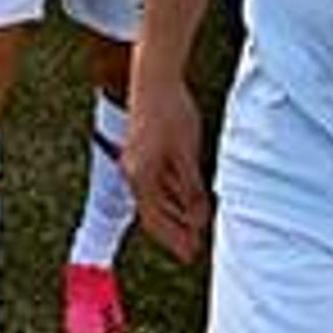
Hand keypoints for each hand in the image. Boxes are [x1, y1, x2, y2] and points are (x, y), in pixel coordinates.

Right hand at [121, 75, 212, 262]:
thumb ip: (191, 189)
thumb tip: (198, 219)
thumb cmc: (171, 112)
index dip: (173, 239)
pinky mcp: (143, 149)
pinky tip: (186, 197)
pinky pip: (157, 181)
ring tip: (193, 226)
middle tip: (194, 248)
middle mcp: (134, 172)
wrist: (154, 78)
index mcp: (141, 176)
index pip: (155, 220)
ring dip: (175, 214)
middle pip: (153, 212)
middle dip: (175, 231)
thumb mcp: (186, 153)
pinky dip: (172, 195)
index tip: (190, 254)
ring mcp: (137, 161)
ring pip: (155, 197)